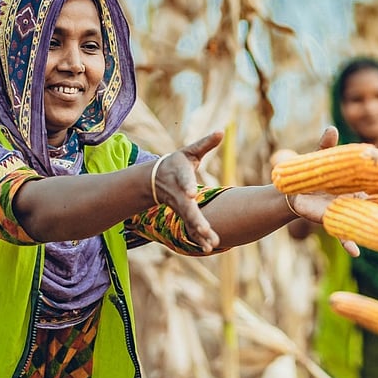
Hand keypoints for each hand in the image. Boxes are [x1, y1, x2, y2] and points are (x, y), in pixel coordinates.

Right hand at [153, 131, 223, 252]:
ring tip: (211, 243)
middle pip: (187, 207)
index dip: (187, 186)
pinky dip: (198, 238)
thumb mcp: (189, 151)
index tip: (191, 193)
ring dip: (199, 233)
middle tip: (205, 229)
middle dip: (195, 219)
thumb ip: (205, 143)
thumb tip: (222, 130)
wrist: (155, 180)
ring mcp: (180, 207)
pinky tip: (210, 247)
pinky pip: (190, 228)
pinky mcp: (183, 215)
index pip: (184, 180)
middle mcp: (179, 194)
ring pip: (189, 222)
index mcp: (180, 175)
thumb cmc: (176, 163)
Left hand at [284, 126, 359, 256]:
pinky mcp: (336, 223)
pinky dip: (349, 245)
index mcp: (361, 184)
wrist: (292, 193)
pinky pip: (345, 237)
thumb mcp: (320, 159)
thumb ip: (326, 146)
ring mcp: (350, 213)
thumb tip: (331, 129)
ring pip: (368, 222)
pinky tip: (355, 252)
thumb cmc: (312, 173)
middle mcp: (360, 200)